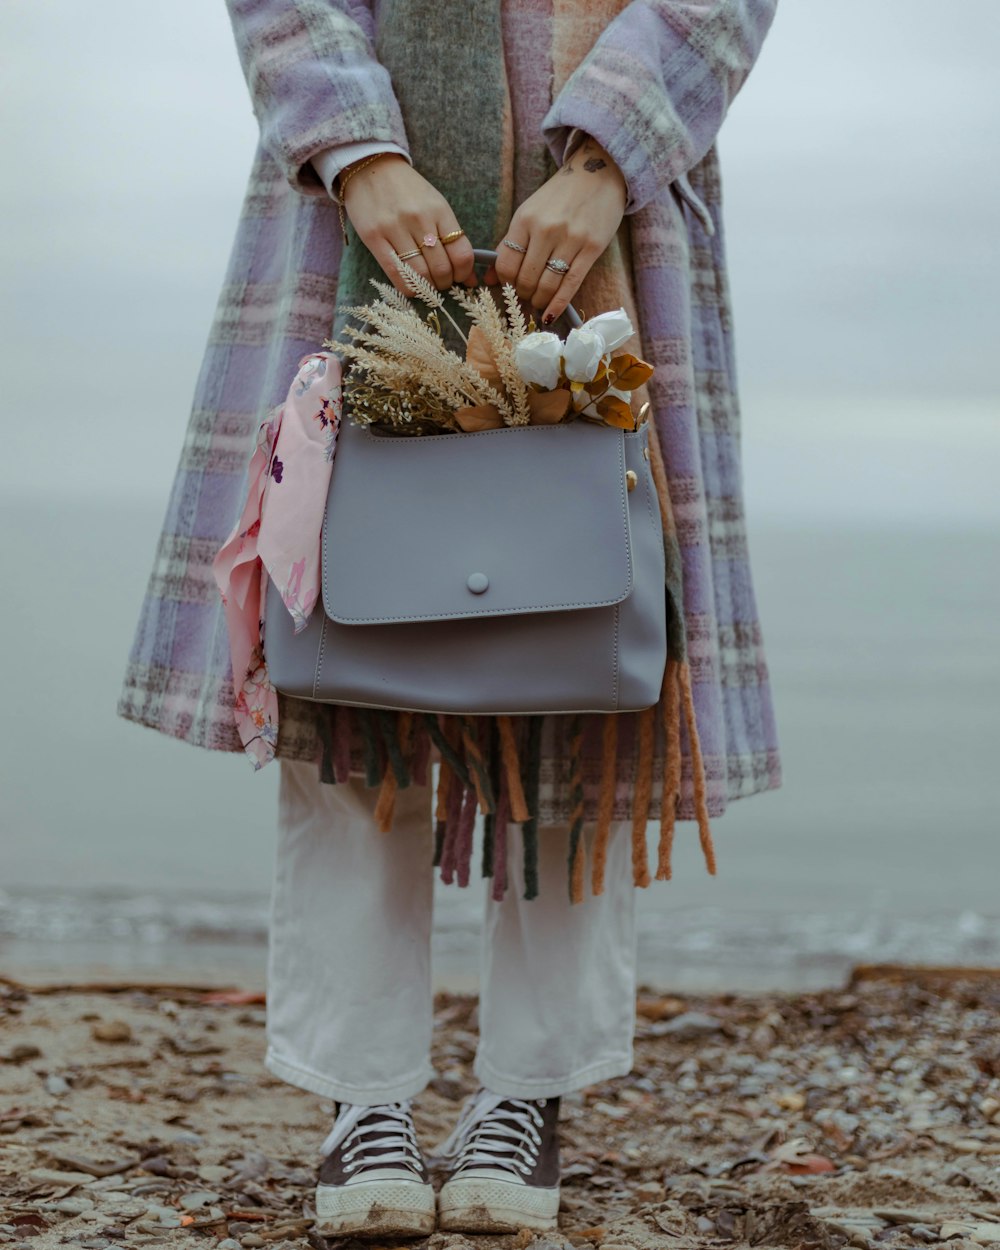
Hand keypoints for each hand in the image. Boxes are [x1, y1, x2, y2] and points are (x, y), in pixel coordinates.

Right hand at [341, 154, 476, 292]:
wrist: (370, 165)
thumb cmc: (407, 190)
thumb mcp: (434, 204)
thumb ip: (450, 237)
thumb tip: (470, 277)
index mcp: (439, 210)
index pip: (461, 253)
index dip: (464, 273)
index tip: (460, 277)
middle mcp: (419, 219)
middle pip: (441, 268)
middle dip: (445, 283)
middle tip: (441, 283)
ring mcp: (394, 228)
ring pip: (420, 274)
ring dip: (428, 288)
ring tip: (427, 285)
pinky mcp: (374, 237)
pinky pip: (396, 273)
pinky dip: (408, 287)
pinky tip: (412, 288)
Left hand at [490, 136, 626, 323]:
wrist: (598, 175)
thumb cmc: (559, 197)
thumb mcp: (529, 212)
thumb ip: (510, 244)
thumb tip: (490, 280)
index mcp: (525, 219)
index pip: (506, 264)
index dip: (505, 282)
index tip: (509, 287)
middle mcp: (546, 229)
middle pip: (526, 278)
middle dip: (522, 294)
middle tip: (525, 297)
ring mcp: (570, 239)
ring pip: (547, 285)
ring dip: (539, 300)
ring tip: (538, 302)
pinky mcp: (592, 248)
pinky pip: (571, 284)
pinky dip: (558, 304)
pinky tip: (550, 314)